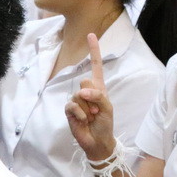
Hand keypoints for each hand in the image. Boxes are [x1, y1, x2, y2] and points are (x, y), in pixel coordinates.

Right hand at [65, 33, 116, 159]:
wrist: (97, 141)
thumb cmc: (105, 123)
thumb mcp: (107, 107)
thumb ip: (97, 96)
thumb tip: (82, 91)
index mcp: (98, 87)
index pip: (95, 65)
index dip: (93, 50)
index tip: (91, 35)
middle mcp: (86, 91)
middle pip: (85, 80)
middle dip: (93, 96)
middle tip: (97, 110)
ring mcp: (77, 100)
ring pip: (78, 95)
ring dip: (87, 108)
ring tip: (91, 117)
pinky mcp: (69, 110)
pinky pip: (72, 105)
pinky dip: (80, 114)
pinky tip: (84, 121)